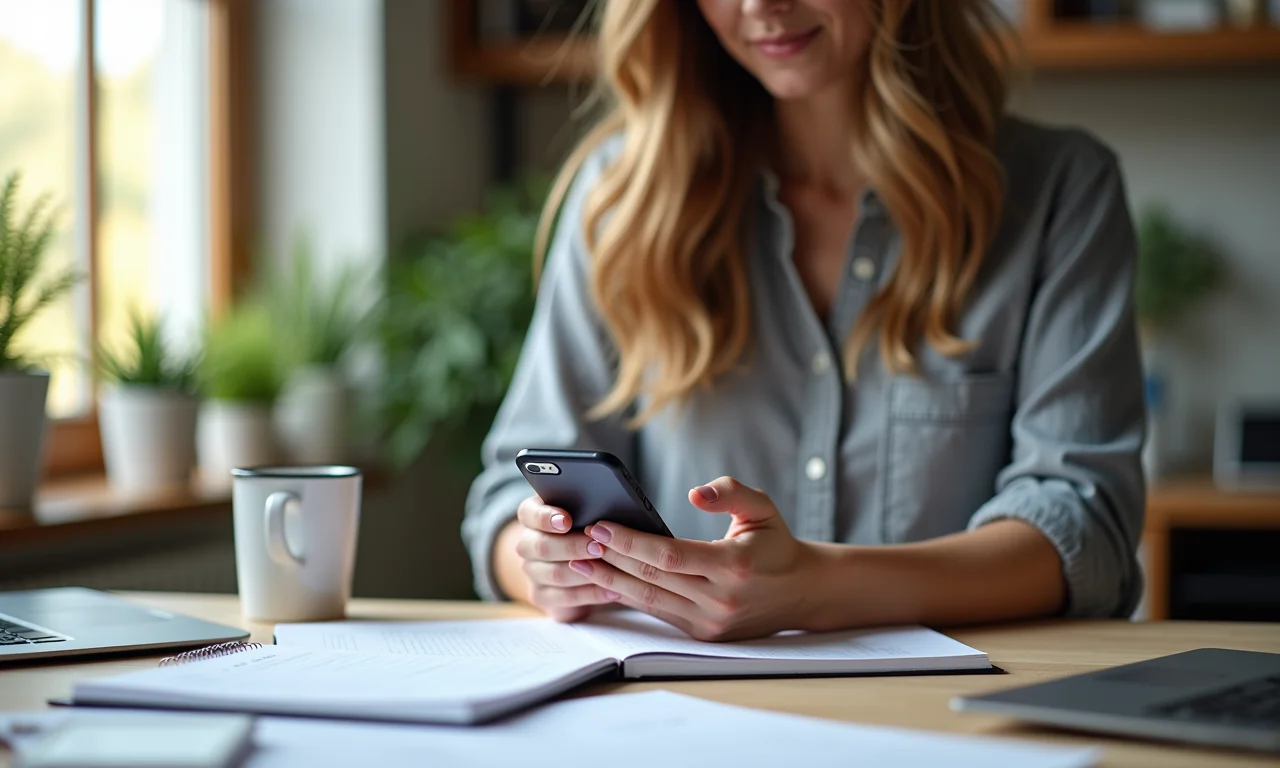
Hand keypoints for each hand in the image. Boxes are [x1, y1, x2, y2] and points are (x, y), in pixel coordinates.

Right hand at [498, 496, 620, 622]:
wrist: (574, 564)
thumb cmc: (585, 528)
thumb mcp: (584, 513)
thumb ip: (587, 507)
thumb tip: (606, 503)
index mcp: (532, 517)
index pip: (529, 514)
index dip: (546, 518)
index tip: (566, 520)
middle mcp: (527, 544)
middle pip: (542, 546)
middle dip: (573, 547)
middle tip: (599, 547)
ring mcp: (532, 572)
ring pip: (555, 574)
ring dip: (585, 572)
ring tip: (610, 569)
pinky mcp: (542, 596)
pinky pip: (564, 598)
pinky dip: (590, 594)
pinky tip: (611, 590)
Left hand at [568, 477, 817, 640]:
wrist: (801, 592)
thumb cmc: (775, 544)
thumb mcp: (763, 508)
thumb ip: (731, 492)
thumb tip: (695, 493)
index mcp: (733, 566)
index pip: (669, 555)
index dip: (630, 542)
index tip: (601, 525)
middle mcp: (720, 599)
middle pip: (652, 578)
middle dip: (611, 558)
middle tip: (579, 539)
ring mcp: (710, 622)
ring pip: (650, 600)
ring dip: (611, 581)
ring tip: (580, 562)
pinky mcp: (703, 634)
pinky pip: (659, 613)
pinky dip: (630, 597)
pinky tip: (607, 580)